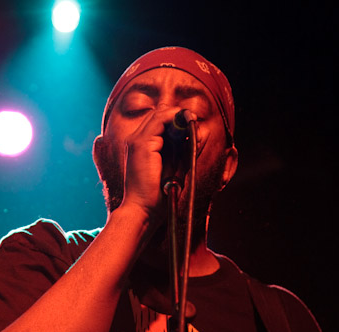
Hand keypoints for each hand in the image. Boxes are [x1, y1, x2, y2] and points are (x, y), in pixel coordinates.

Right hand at [122, 105, 186, 220]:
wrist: (142, 211)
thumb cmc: (156, 197)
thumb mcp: (176, 169)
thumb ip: (186, 151)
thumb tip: (202, 134)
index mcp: (141, 147)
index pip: (158, 122)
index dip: (176, 120)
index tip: (193, 126)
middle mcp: (136, 140)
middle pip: (158, 114)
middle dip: (178, 115)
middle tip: (195, 121)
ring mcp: (136, 140)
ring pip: (160, 114)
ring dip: (179, 116)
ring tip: (193, 122)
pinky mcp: (142, 144)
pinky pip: (161, 121)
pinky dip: (176, 120)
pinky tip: (187, 126)